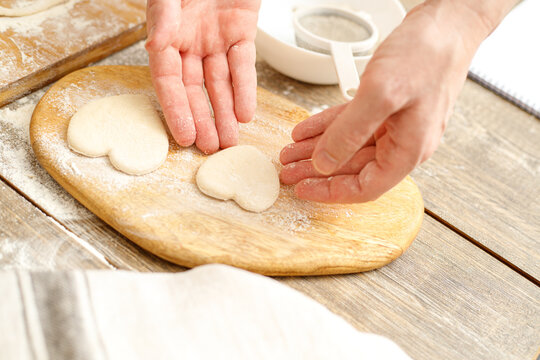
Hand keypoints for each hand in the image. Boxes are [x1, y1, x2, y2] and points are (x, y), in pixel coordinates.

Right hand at [145, 0, 260, 153]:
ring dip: (226, 112)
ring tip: (230, 140)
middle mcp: (189, 41)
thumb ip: (163, 16)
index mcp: (166, 33)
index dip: (176, 109)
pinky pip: (243, 65)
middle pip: (196, 89)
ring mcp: (215, 38)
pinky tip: (246, 113)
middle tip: (211, 148)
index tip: (185, 136)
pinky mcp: (241, 31)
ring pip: (221, 83)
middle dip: (203, 119)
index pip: (169, 80)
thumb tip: (157, 47)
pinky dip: (245, 88)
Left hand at [280, 3, 492, 202]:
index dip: (332, 192)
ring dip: (317, 148)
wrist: (447, 22)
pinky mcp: (388, 106)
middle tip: (288, 172)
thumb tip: (324, 163)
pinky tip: (306, 130)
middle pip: (352, 168)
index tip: (304, 189)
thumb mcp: (381, 94)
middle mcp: (403, 142)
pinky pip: (352, 123)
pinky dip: (328, 126)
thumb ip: (350, 133)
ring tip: (290, 152)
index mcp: (408, 150)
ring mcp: (396, 124)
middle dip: (317, 170)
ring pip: (349, 145)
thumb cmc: (427, 54)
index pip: (366, 186)